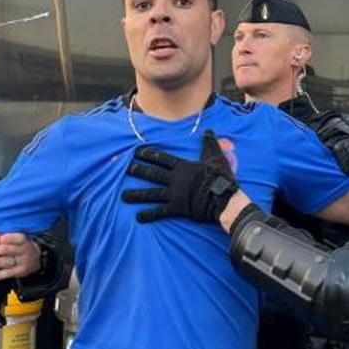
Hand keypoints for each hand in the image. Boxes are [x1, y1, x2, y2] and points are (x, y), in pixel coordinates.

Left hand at [0, 232, 41, 281]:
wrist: (33, 260)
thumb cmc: (19, 245)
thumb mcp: (18, 237)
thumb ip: (6, 232)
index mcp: (24, 240)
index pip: (20, 238)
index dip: (11, 238)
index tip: (1, 238)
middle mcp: (24, 251)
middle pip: (15, 250)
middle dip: (7, 250)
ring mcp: (22, 262)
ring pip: (9, 262)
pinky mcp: (19, 272)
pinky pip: (8, 273)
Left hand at [122, 130, 238, 223]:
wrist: (224, 198)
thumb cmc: (221, 177)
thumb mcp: (216, 156)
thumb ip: (210, 143)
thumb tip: (209, 130)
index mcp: (183, 167)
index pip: (162, 158)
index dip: (149, 154)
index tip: (137, 151)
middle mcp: (175, 179)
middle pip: (153, 174)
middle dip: (138, 171)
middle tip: (126, 169)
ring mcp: (175, 194)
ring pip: (151, 193)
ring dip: (137, 194)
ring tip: (123, 195)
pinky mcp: (177, 208)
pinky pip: (160, 212)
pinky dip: (149, 214)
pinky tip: (138, 217)